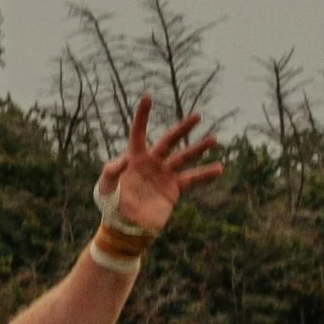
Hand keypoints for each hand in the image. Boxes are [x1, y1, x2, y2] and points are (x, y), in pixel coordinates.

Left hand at [96, 95, 222, 234]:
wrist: (125, 226)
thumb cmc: (111, 205)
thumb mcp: (105, 188)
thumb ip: (110, 172)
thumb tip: (123, 160)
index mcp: (134, 158)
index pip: (139, 133)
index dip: (142, 116)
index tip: (148, 97)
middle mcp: (152, 163)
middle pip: (169, 141)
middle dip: (183, 128)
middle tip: (197, 116)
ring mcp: (164, 175)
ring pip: (184, 158)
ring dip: (198, 148)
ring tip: (213, 139)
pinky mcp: (173, 189)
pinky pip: (192, 179)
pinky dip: (205, 174)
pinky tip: (218, 168)